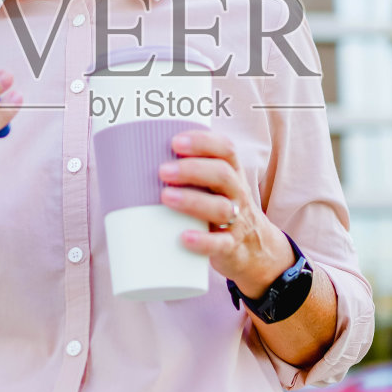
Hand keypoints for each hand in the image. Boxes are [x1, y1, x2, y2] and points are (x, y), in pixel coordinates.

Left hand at [158, 130, 295, 300]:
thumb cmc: (220, 209)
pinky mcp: (230, 247)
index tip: (175, 142)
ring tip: (165, 197)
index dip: (203, 142)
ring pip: (221, 207)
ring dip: (192, 200)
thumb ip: (189, 174)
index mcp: (231, 174)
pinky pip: (220, 244)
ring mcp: (236, 221)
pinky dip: (203, 241)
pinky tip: (184, 237)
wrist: (255, 249)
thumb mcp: (214, 188)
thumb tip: (137, 158)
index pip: (226, 150)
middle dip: (192, 170)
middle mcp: (236, 193)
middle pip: (222, 175)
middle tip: (163, 171)